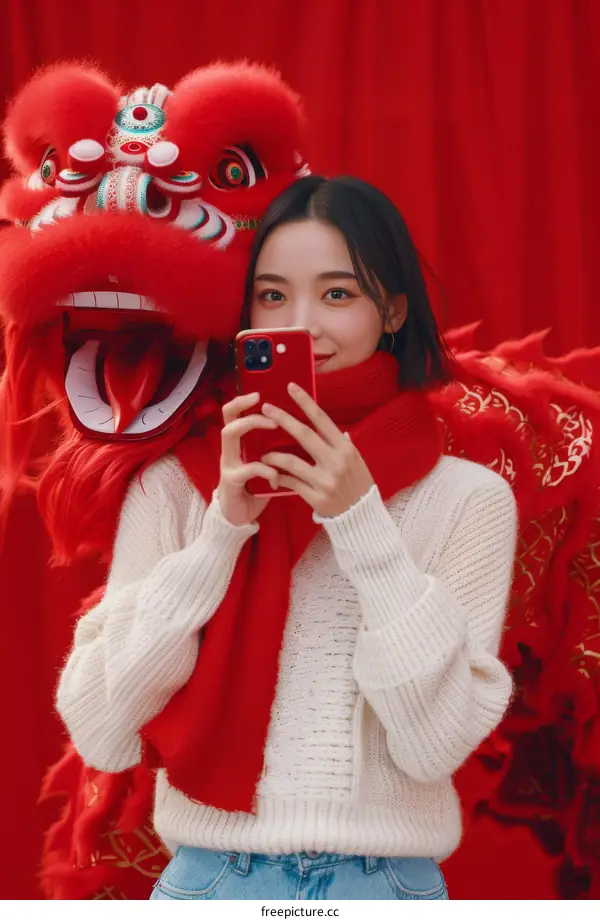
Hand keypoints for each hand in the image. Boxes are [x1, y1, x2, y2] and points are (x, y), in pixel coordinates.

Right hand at [218, 392, 279, 526]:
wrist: (240, 518)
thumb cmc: (257, 489)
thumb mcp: (269, 465)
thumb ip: (279, 449)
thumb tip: (305, 431)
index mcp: (240, 444)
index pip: (235, 413)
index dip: (243, 400)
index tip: (260, 391)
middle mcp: (230, 449)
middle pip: (227, 417)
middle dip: (243, 405)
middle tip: (264, 402)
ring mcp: (228, 463)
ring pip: (230, 434)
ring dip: (250, 425)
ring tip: (271, 425)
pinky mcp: (231, 480)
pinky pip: (248, 468)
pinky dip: (265, 469)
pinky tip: (276, 477)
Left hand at [261, 383, 374, 517]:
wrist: (361, 516)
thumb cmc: (357, 484)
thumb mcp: (356, 460)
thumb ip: (343, 444)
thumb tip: (336, 429)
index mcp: (345, 448)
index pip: (322, 420)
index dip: (305, 402)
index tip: (291, 388)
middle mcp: (336, 461)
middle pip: (304, 435)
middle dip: (283, 419)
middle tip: (266, 408)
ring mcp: (325, 480)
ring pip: (292, 461)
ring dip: (274, 456)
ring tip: (264, 455)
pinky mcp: (315, 497)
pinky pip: (291, 483)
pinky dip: (280, 477)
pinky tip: (273, 475)